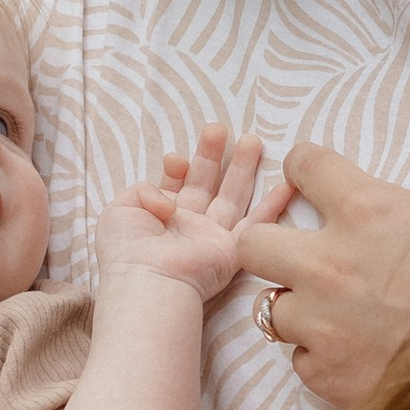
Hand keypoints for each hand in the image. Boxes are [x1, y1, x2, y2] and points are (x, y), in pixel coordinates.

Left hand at [95, 123, 269, 299]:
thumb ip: (144, 189)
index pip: (177, 182)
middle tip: (219, 129)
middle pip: (206, 182)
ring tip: (252, 139)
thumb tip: (169, 197)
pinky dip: (272, 207)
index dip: (178, 166)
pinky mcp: (231, 251)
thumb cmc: (127, 249)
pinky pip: (256, 226)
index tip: (175, 160)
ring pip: (231, 197)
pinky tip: (287, 185)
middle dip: (212, 154)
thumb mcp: (122, 208)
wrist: (148, 281)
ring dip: (241, 168)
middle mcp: (188, 224)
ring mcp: (211, 237)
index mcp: (160, 214)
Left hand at [233, 145, 409, 409]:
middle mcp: (329, 264)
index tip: (312, 179)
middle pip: (251, 242)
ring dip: (301, 309)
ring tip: (339, 316)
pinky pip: (301, 360)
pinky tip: (357, 354)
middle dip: (270, 246)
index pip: (304, 165)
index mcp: (367, 211)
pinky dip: (322, 357)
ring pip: (271, 309)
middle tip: (301, 256)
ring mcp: (322, 324)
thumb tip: (400, 207)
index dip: (307, 170)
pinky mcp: (327, 376)